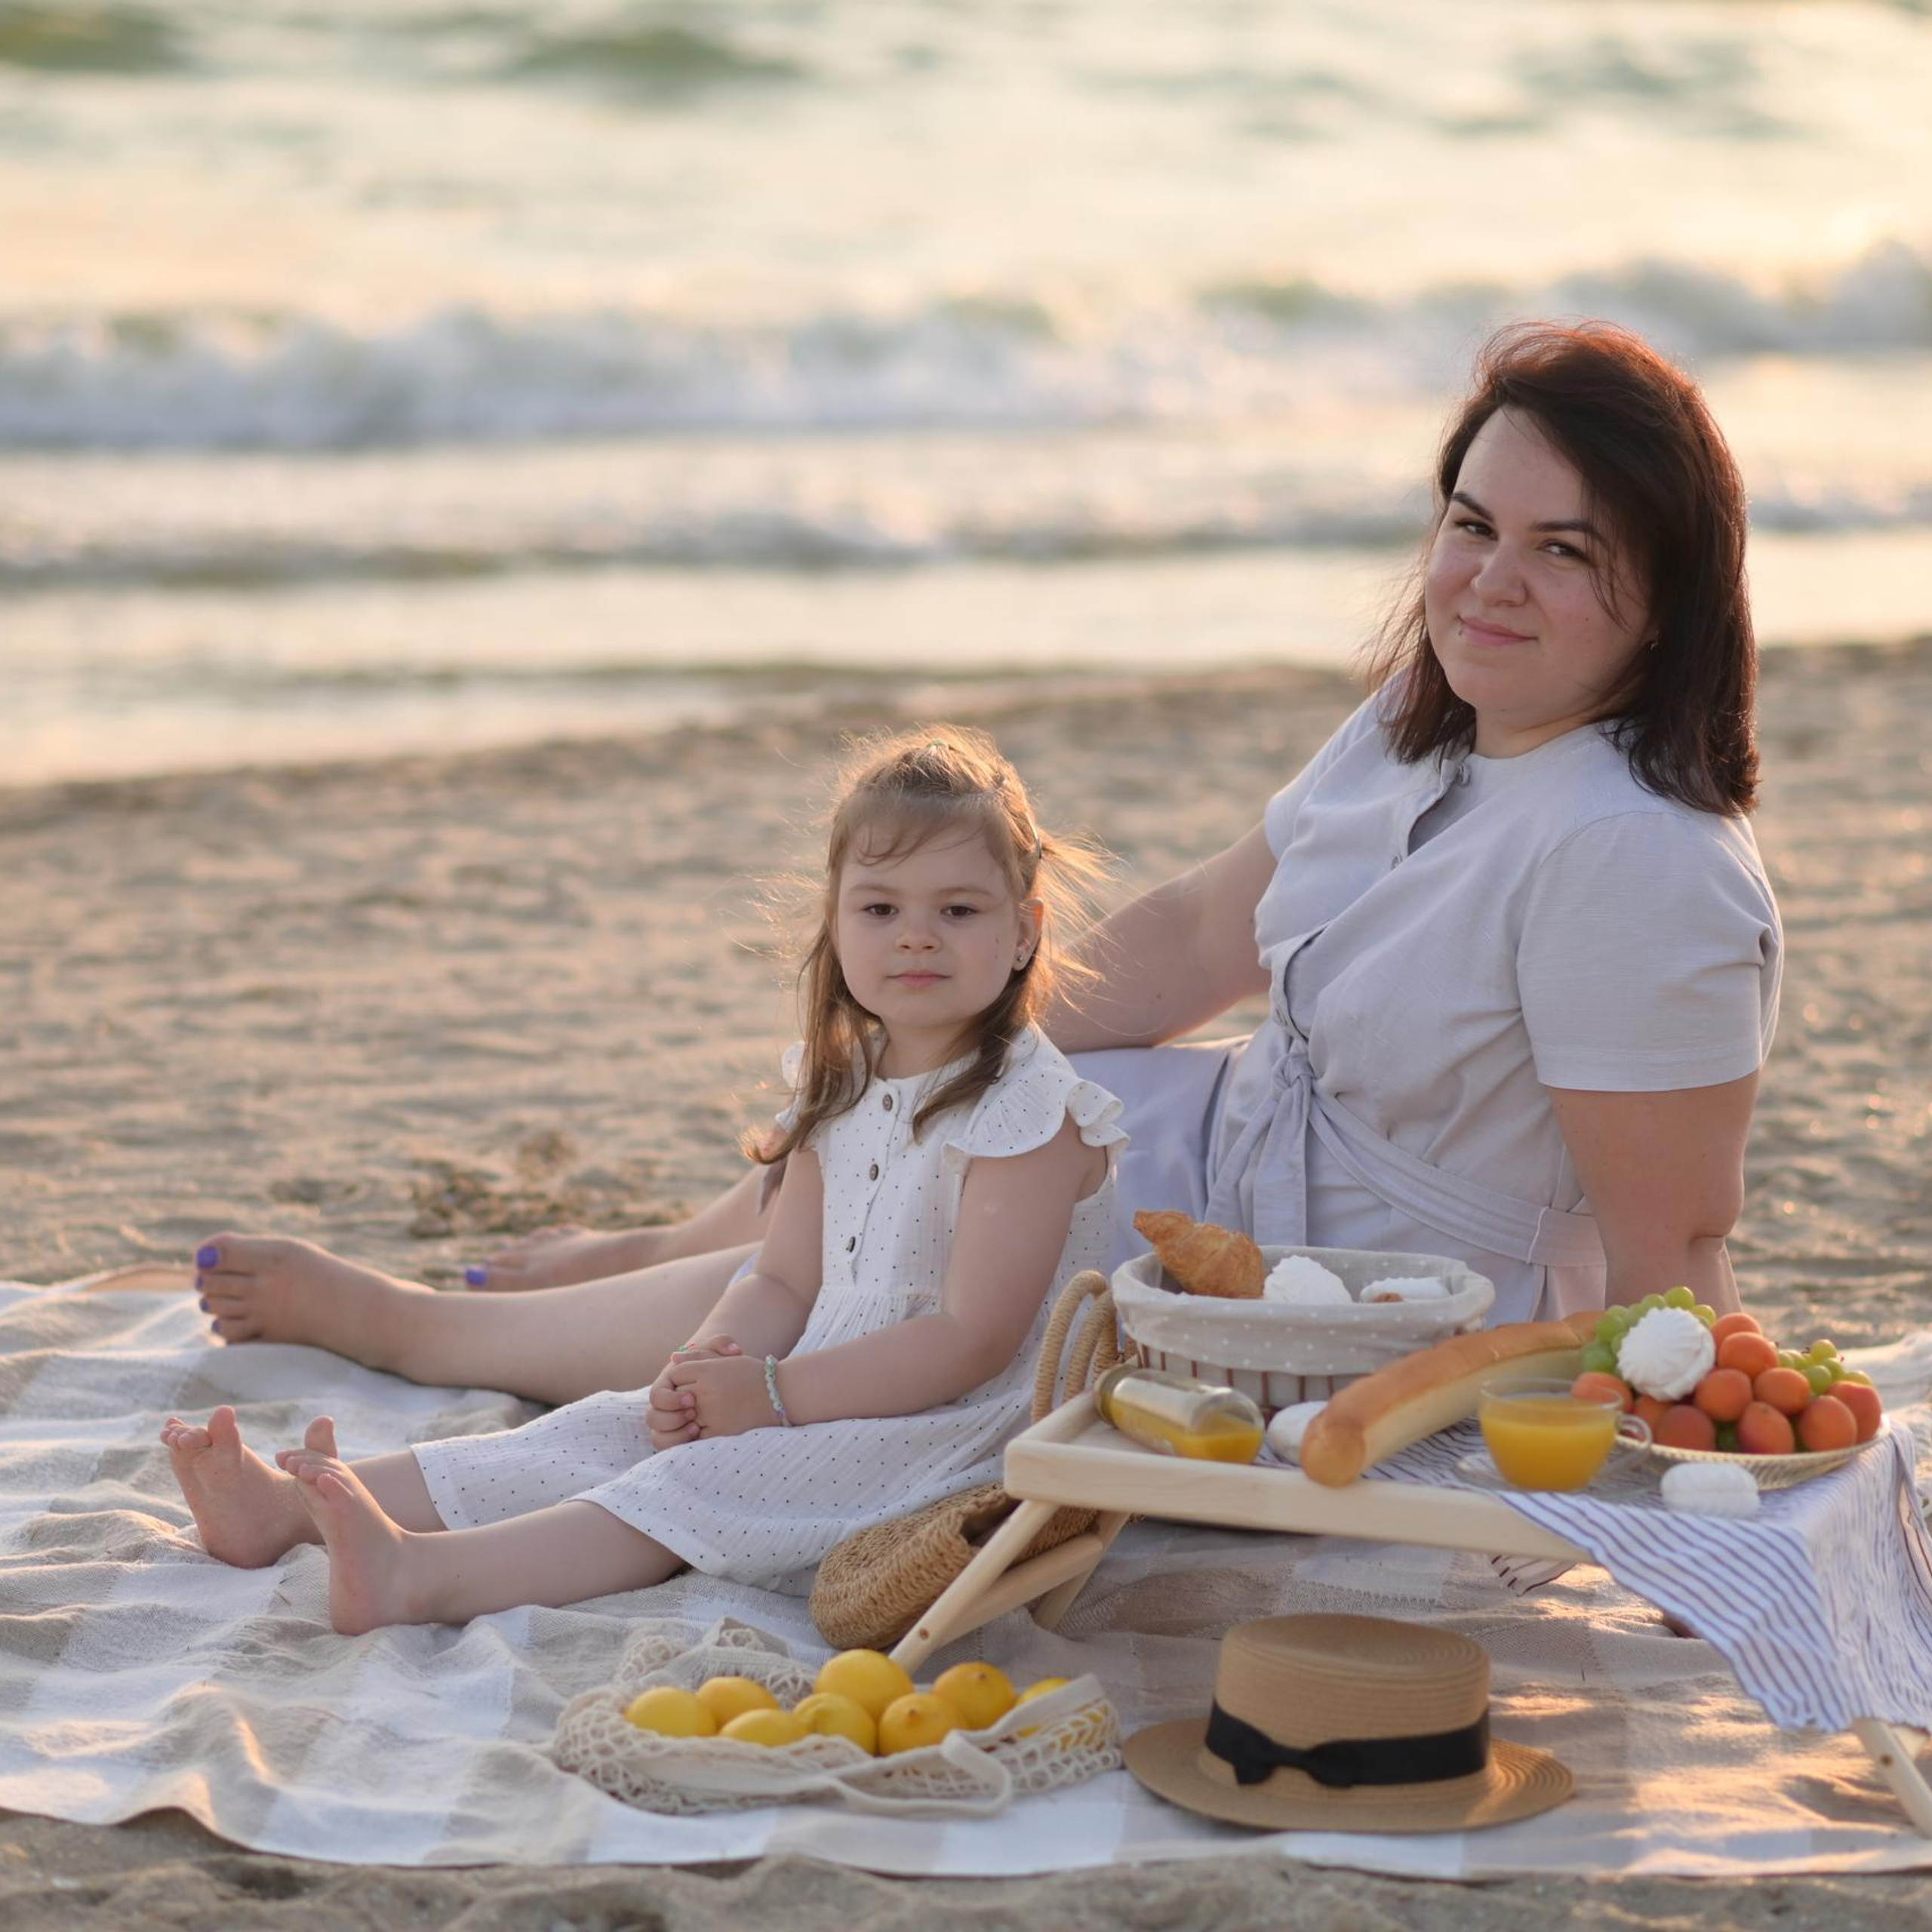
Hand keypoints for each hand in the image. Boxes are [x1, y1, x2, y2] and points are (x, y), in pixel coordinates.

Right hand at [646, 1335, 741, 1449]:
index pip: (656, 1396)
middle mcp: (664, 1406)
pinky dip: (679, 1446)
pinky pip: (669, 1448)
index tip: (691, 1398)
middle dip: (672, 1419)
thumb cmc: (718, 1365)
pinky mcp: (678, 1436)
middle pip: (652, 1418)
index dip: (670, 1400)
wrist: (724, 1382)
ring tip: (697, 1429)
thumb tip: (729, 1349)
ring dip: (674, 1436)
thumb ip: (723, 1342)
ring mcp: (669, 1422)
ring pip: (657, 1437)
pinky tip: (699, 1438)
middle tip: (694, 1414)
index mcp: (667, 1385)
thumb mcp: (719, 1350)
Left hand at [666, 1352, 782, 1441]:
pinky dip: (697, 1430)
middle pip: (677, 1395)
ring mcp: (711, 1413)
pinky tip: (709, 1423)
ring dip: (689, 1414)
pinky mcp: (719, 1432)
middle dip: (683, 1396)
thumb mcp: (726, 1358)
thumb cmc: (752, 1374)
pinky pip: (695, 1434)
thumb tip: (673, 1359)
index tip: (692, 1380)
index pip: (676, 1374)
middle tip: (698, 1396)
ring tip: (704, 1410)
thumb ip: (697, 1357)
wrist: (779, 1395)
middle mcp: (706, 1391)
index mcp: (708, 1371)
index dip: (681, 1377)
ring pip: (683, 1415)